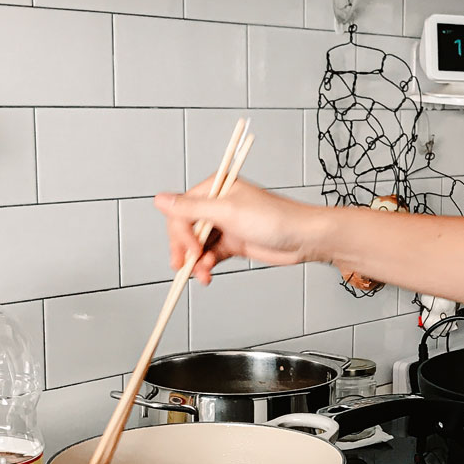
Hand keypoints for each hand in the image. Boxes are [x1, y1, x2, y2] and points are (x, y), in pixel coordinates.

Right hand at [155, 176, 321, 283]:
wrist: (303, 238)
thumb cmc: (274, 218)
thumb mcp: (228, 212)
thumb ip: (192, 208)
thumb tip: (160, 200)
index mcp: (214, 189)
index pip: (181, 210)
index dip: (180, 232)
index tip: (189, 248)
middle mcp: (217, 205)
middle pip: (185, 229)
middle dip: (184, 250)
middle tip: (185, 266)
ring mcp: (225, 225)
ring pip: (197, 246)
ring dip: (195, 262)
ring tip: (202, 275)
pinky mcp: (233, 243)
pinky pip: (210, 256)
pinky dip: (206, 266)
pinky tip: (208, 274)